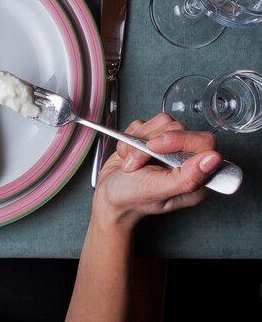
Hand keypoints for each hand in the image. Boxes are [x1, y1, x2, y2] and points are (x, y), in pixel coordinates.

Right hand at [93, 113, 222, 229]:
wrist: (108, 195)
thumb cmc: (131, 198)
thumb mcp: (158, 190)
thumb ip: (188, 178)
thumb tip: (214, 159)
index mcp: (197, 177)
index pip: (204, 142)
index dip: (179, 139)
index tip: (154, 148)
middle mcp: (187, 160)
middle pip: (179, 128)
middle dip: (149, 143)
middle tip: (135, 163)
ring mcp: (170, 147)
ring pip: (162, 122)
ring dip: (137, 141)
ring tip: (130, 162)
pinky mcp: (153, 137)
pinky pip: (145, 123)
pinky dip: (130, 137)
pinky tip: (128, 154)